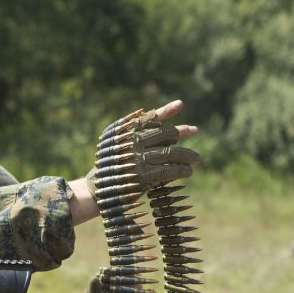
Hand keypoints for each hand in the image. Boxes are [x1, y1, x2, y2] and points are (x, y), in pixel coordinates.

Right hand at [69, 99, 198, 224]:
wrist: (97, 188)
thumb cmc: (110, 164)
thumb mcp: (117, 142)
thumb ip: (137, 132)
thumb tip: (167, 127)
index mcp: (126, 131)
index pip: (150, 117)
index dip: (166, 110)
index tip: (180, 104)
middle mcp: (133, 142)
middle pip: (165, 133)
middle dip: (179, 135)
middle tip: (188, 141)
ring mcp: (138, 159)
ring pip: (170, 153)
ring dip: (187, 156)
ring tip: (196, 159)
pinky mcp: (142, 176)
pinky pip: (168, 170)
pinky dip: (181, 170)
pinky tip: (188, 171)